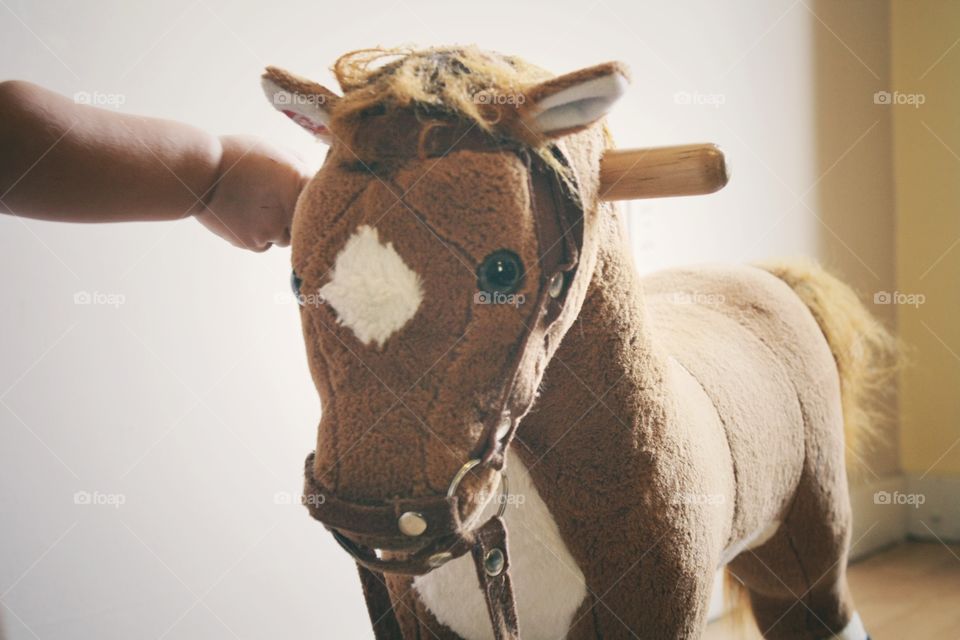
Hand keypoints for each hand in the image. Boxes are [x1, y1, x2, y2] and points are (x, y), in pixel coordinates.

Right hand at [194, 135, 310, 251]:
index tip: (305, 201)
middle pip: (305, 224)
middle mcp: (291, 207)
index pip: (323, 198)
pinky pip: (263, 245)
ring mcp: (272, 228)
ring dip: (275, 228)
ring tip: (254, 207)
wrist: (198, 172)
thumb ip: (299, 164)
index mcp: (299, 179)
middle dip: (293, 217)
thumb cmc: (236, 156)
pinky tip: (243, 218)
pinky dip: (257, 236)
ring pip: (285, 238)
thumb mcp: (272, 148)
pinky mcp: (253, 242)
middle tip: (273, 204)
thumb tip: (315, 177)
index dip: (314, 201)